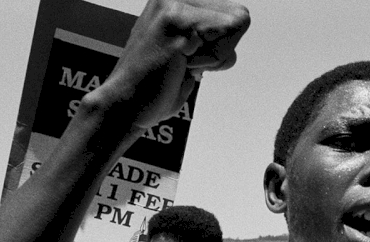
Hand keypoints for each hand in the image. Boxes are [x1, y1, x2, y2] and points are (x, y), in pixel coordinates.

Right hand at [91, 0, 250, 128]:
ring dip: (215, 57)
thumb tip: (241, 17)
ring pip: (235, 26)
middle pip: (239, 16)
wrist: (128, 103)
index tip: (192, 54)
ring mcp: (174, 5)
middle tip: (186, 60)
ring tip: (182, 62)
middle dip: (222, 48)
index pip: (235, 12)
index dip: (224, 43)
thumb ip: (214, 31)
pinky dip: (210, 63)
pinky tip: (181, 66)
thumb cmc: (161, 82)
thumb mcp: (193, 48)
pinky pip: (223, 44)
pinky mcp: (176, 23)